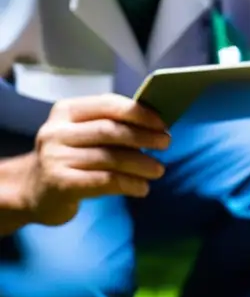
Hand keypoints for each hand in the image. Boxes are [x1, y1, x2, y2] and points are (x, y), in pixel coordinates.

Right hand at [23, 95, 169, 225]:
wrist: (35, 191)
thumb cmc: (72, 159)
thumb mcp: (84, 135)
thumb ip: (113, 126)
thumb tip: (158, 125)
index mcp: (66, 111)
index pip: (108, 105)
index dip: (139, 113)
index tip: (163, 123)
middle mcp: (56, 131)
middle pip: (110, 131)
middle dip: (144, 136)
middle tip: (166, 143)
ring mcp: (56, 157)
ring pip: (110, 158)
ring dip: (142, 164)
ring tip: (159, 170)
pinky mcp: (60, 183)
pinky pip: (105, 181)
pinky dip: (130, 184)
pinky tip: (142, 188)